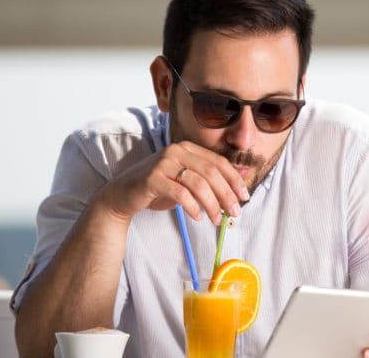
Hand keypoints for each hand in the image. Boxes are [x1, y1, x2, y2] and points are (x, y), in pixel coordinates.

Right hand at [96, 141, 249, 224]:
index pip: (219, 162)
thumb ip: (206, 182)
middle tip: (235, 212)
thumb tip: (235, 192)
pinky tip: (198, 217)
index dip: (234, 180)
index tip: (244, 197)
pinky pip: (180, 193)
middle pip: (211, 173)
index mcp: (187, 148)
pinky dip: (193, 207)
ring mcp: (163, 163)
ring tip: (217, 219)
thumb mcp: (185, 182)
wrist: (123, 195)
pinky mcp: (152, 178)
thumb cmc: (158, 189)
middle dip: (227, 194)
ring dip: (212, 204)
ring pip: (198, 184)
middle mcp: (176, 151)